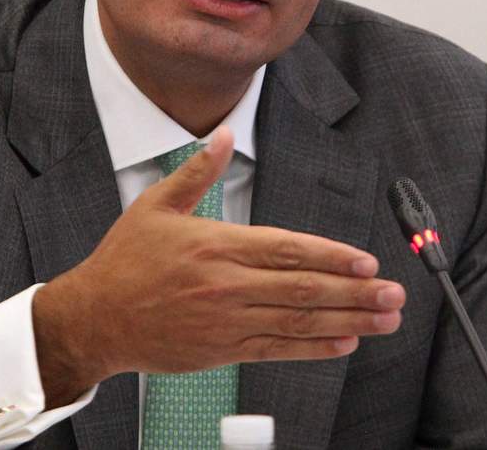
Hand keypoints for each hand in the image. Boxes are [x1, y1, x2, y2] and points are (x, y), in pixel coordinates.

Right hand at [33, 126, 404, 406]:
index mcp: (216, 246)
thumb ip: (196, 172)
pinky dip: (313, 348)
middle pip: (302, 290)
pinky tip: (345, 342)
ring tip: (384, 319)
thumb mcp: (155, 207)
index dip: (331, 256)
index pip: (287, 250)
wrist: (92, 319)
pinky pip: (277, 351)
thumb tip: (222, 136)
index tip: (367, 261)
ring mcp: (226, 322)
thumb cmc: (124, 261)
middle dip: (355, 293)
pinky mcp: (221, 350)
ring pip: (297, 322)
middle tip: (394, 294)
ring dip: (347, 321)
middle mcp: (226, 286)